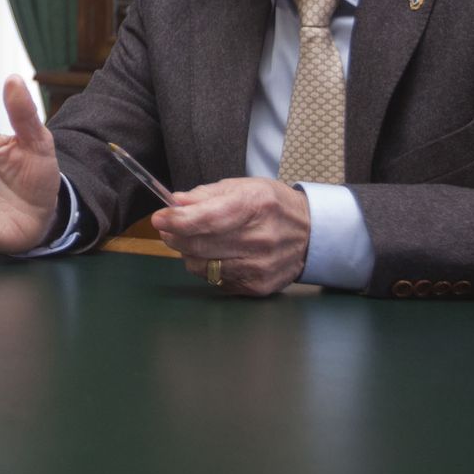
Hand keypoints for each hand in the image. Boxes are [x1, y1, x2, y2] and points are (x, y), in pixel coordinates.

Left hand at [151, 178, 310, 295]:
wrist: (313, 234)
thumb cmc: (273, 206)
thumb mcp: (244, 187)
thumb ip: (206, 194)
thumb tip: (175, 201)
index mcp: (255, 205)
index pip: (207, 218)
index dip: (177, 220)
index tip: (160, 218)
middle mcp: (259, 238)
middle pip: (199, 244)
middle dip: (175, 236)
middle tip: (169, 229)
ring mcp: (260, 265)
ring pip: (202, 266)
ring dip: (188, 253)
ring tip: (194, 241)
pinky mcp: (258, 286)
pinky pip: (215, 280)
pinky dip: (207, 267)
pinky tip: (215, 255)